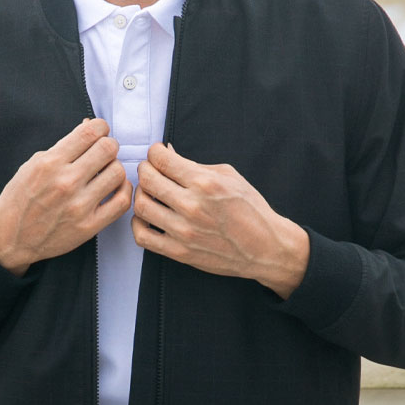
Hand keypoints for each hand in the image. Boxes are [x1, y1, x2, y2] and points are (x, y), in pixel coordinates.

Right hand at [0, 118, 132, 274]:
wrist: (11, 238)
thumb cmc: (20, 200)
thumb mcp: (33, 165)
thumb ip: (62, 147)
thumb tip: (88, 125)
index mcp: (50, 163)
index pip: (89, 132)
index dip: (100, 126)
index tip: (99, 131)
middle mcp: (66, 182)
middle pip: (108, 149)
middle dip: (109, 144)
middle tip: (104, 150)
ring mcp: (79, 206)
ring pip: (117, 172)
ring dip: (114, 167)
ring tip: (106, 171)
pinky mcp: (89, 226)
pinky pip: (122, 202)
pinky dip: (124, 190)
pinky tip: (115, 187)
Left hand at [132, 143, 309, 298]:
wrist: (266, 248)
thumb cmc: (251, 209)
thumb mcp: (230, 176)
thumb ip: (195, 165)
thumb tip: (168, 154)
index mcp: (205, 183)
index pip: (161, 159)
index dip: (155, 152)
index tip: (157, 154)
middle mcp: (191, 205)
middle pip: (146, 179)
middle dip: (145, 169)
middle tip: (151, 170)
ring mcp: (183, 231)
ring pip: (141, 206)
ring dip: (141, 194)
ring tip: (151, 193)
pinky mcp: (179, 252)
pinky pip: (143, 237)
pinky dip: (138, 224)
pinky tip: (148, 217)